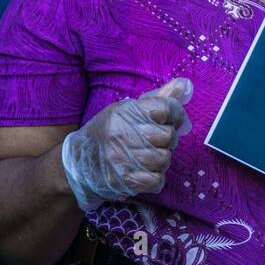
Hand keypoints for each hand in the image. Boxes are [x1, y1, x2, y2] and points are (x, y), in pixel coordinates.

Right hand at [61, 78, 192, 211]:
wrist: (77, 166)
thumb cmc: (107, 134)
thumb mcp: (127, 110)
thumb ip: (159, 98)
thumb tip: (186, 85)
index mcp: (124, 111)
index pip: (166, 108)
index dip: (176, 115)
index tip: (172, 121)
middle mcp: (123, 133)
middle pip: (169, 135)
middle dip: (167, 140)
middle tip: (154, 142)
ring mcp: (123, 158)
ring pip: (165, 158)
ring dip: (160, 160)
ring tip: (146, 157)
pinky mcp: (125, 180)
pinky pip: (158, 180)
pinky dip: (154, 178)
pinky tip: (143, 173)